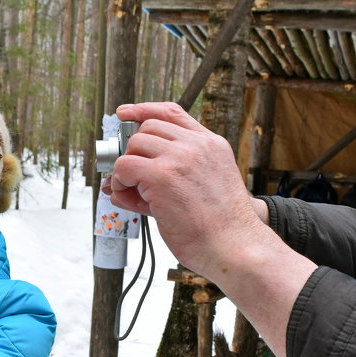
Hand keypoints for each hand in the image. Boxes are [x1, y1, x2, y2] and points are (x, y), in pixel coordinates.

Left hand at [106, 102, 269, 277]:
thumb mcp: (204, 188)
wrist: (235, 246)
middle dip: (132, 151)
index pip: (172, 113)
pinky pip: (125, 167)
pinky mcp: (162, 176)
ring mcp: (180, 158)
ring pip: (134, 145)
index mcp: (211, 145)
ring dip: (126, 169)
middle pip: (148, 129)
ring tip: (132, 192)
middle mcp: (197, 146)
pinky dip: (120, 182)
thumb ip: (168, 176)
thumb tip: (121, 181)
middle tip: (128, 176)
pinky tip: (129, 197)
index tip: (126, 114)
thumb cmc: (221, 229)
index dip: (144, 110)